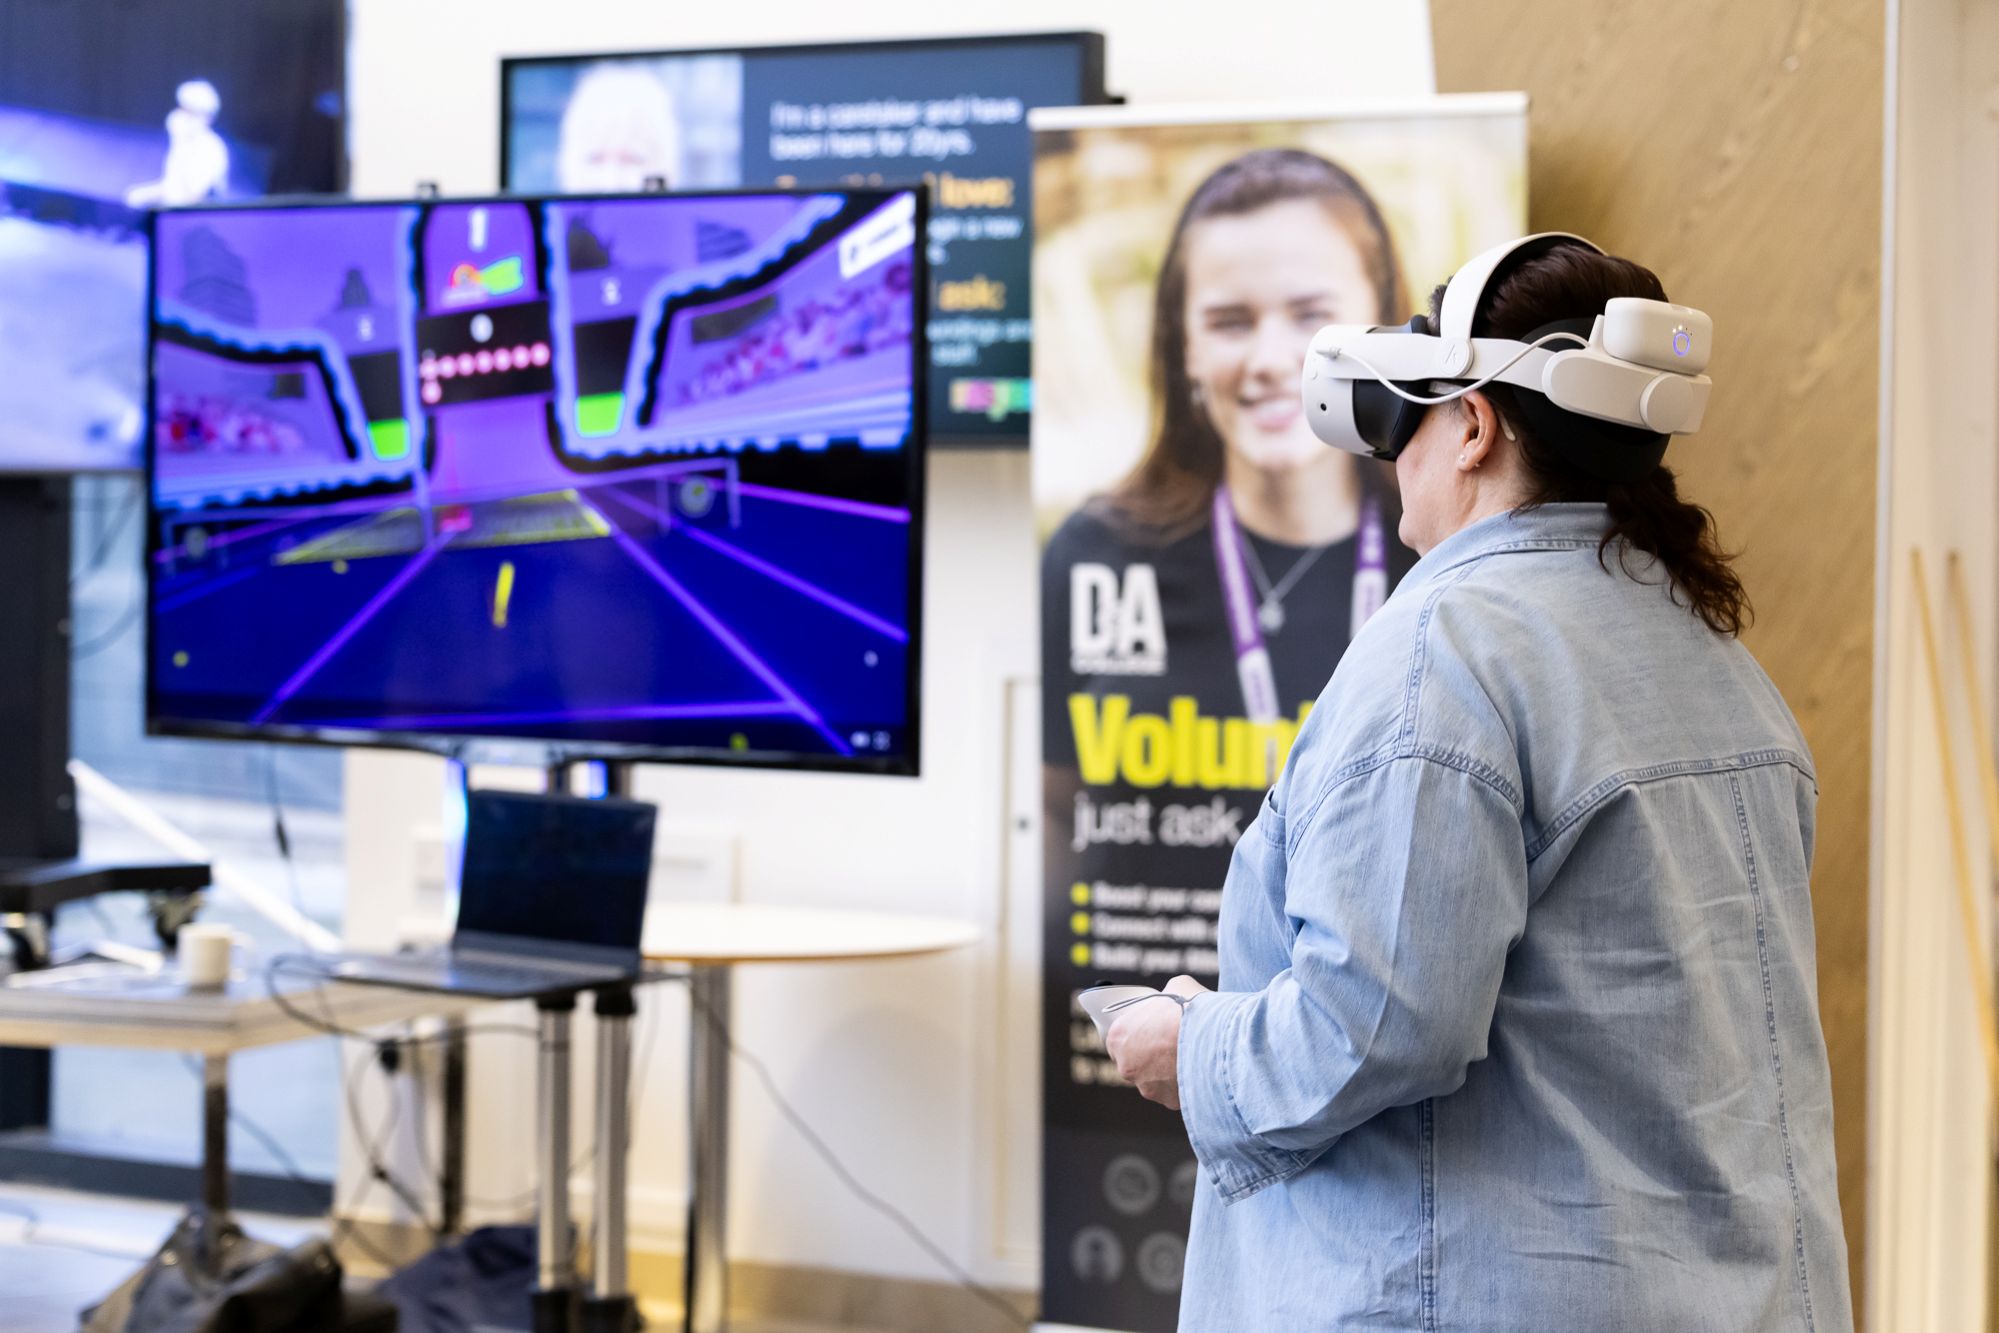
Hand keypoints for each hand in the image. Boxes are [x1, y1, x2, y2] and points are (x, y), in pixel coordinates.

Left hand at [1106, 975, 1210, 1108]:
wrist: (1216, 1036)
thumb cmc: (1191, 1008)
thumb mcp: (1176, 987)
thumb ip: (1166, 996)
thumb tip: (1173, 996)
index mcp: (1119, 1037)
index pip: (1118, 1040)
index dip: (1135, 1035)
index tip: (1150, 1032)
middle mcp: (1127, 1067)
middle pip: (1135, 1063)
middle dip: (1151, 1056)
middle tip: (1172, 1044)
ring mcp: (1148, 1088)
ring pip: (1156, 1081)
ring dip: (1168, 1072)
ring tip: (1191, 1057)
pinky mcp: (1170, 1102)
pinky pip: (1176, 1092)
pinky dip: (1186, 1084)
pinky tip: (1200, 1071)